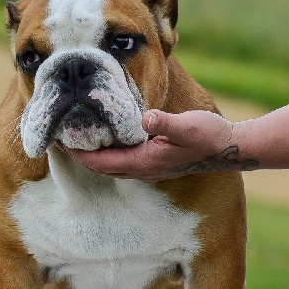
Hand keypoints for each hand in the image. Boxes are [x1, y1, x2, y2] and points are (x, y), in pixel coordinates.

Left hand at [60, 109, 255, 180]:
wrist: (230, 148)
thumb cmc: (210, 136)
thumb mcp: (189, 126)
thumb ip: (165, 123)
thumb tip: (145, 119)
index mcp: (144, 162)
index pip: (101, 162)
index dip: (79, 153)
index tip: (59, 141)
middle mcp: (142, 169)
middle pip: (100, 166)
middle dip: (79, 154)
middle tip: (58, 137)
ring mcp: (148, 167)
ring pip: (109, 164)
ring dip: (91, 154)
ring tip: (74, 138)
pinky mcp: (154, 161)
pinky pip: (121, 160)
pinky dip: (105, 152)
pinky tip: (104, 139)